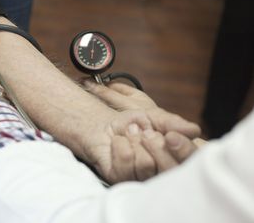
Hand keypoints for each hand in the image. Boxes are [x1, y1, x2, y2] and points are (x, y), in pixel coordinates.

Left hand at [82, 81, 202, 177]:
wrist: (103, 125)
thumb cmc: (131, 124)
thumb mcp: (153, 118)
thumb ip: (172, 123)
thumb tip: (194, 130)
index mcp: (173, 160)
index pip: (189, 162)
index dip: (182, 148)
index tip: (170, 135)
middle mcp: (159, 174)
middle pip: (167, 166)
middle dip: (153, 141)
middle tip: (143, 131)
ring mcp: (139, 179)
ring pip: (145, 164)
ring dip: (134, 140)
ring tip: (128, 134)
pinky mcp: (119, 178)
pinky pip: (125, 162)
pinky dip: (120, 144)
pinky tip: (117, 142)